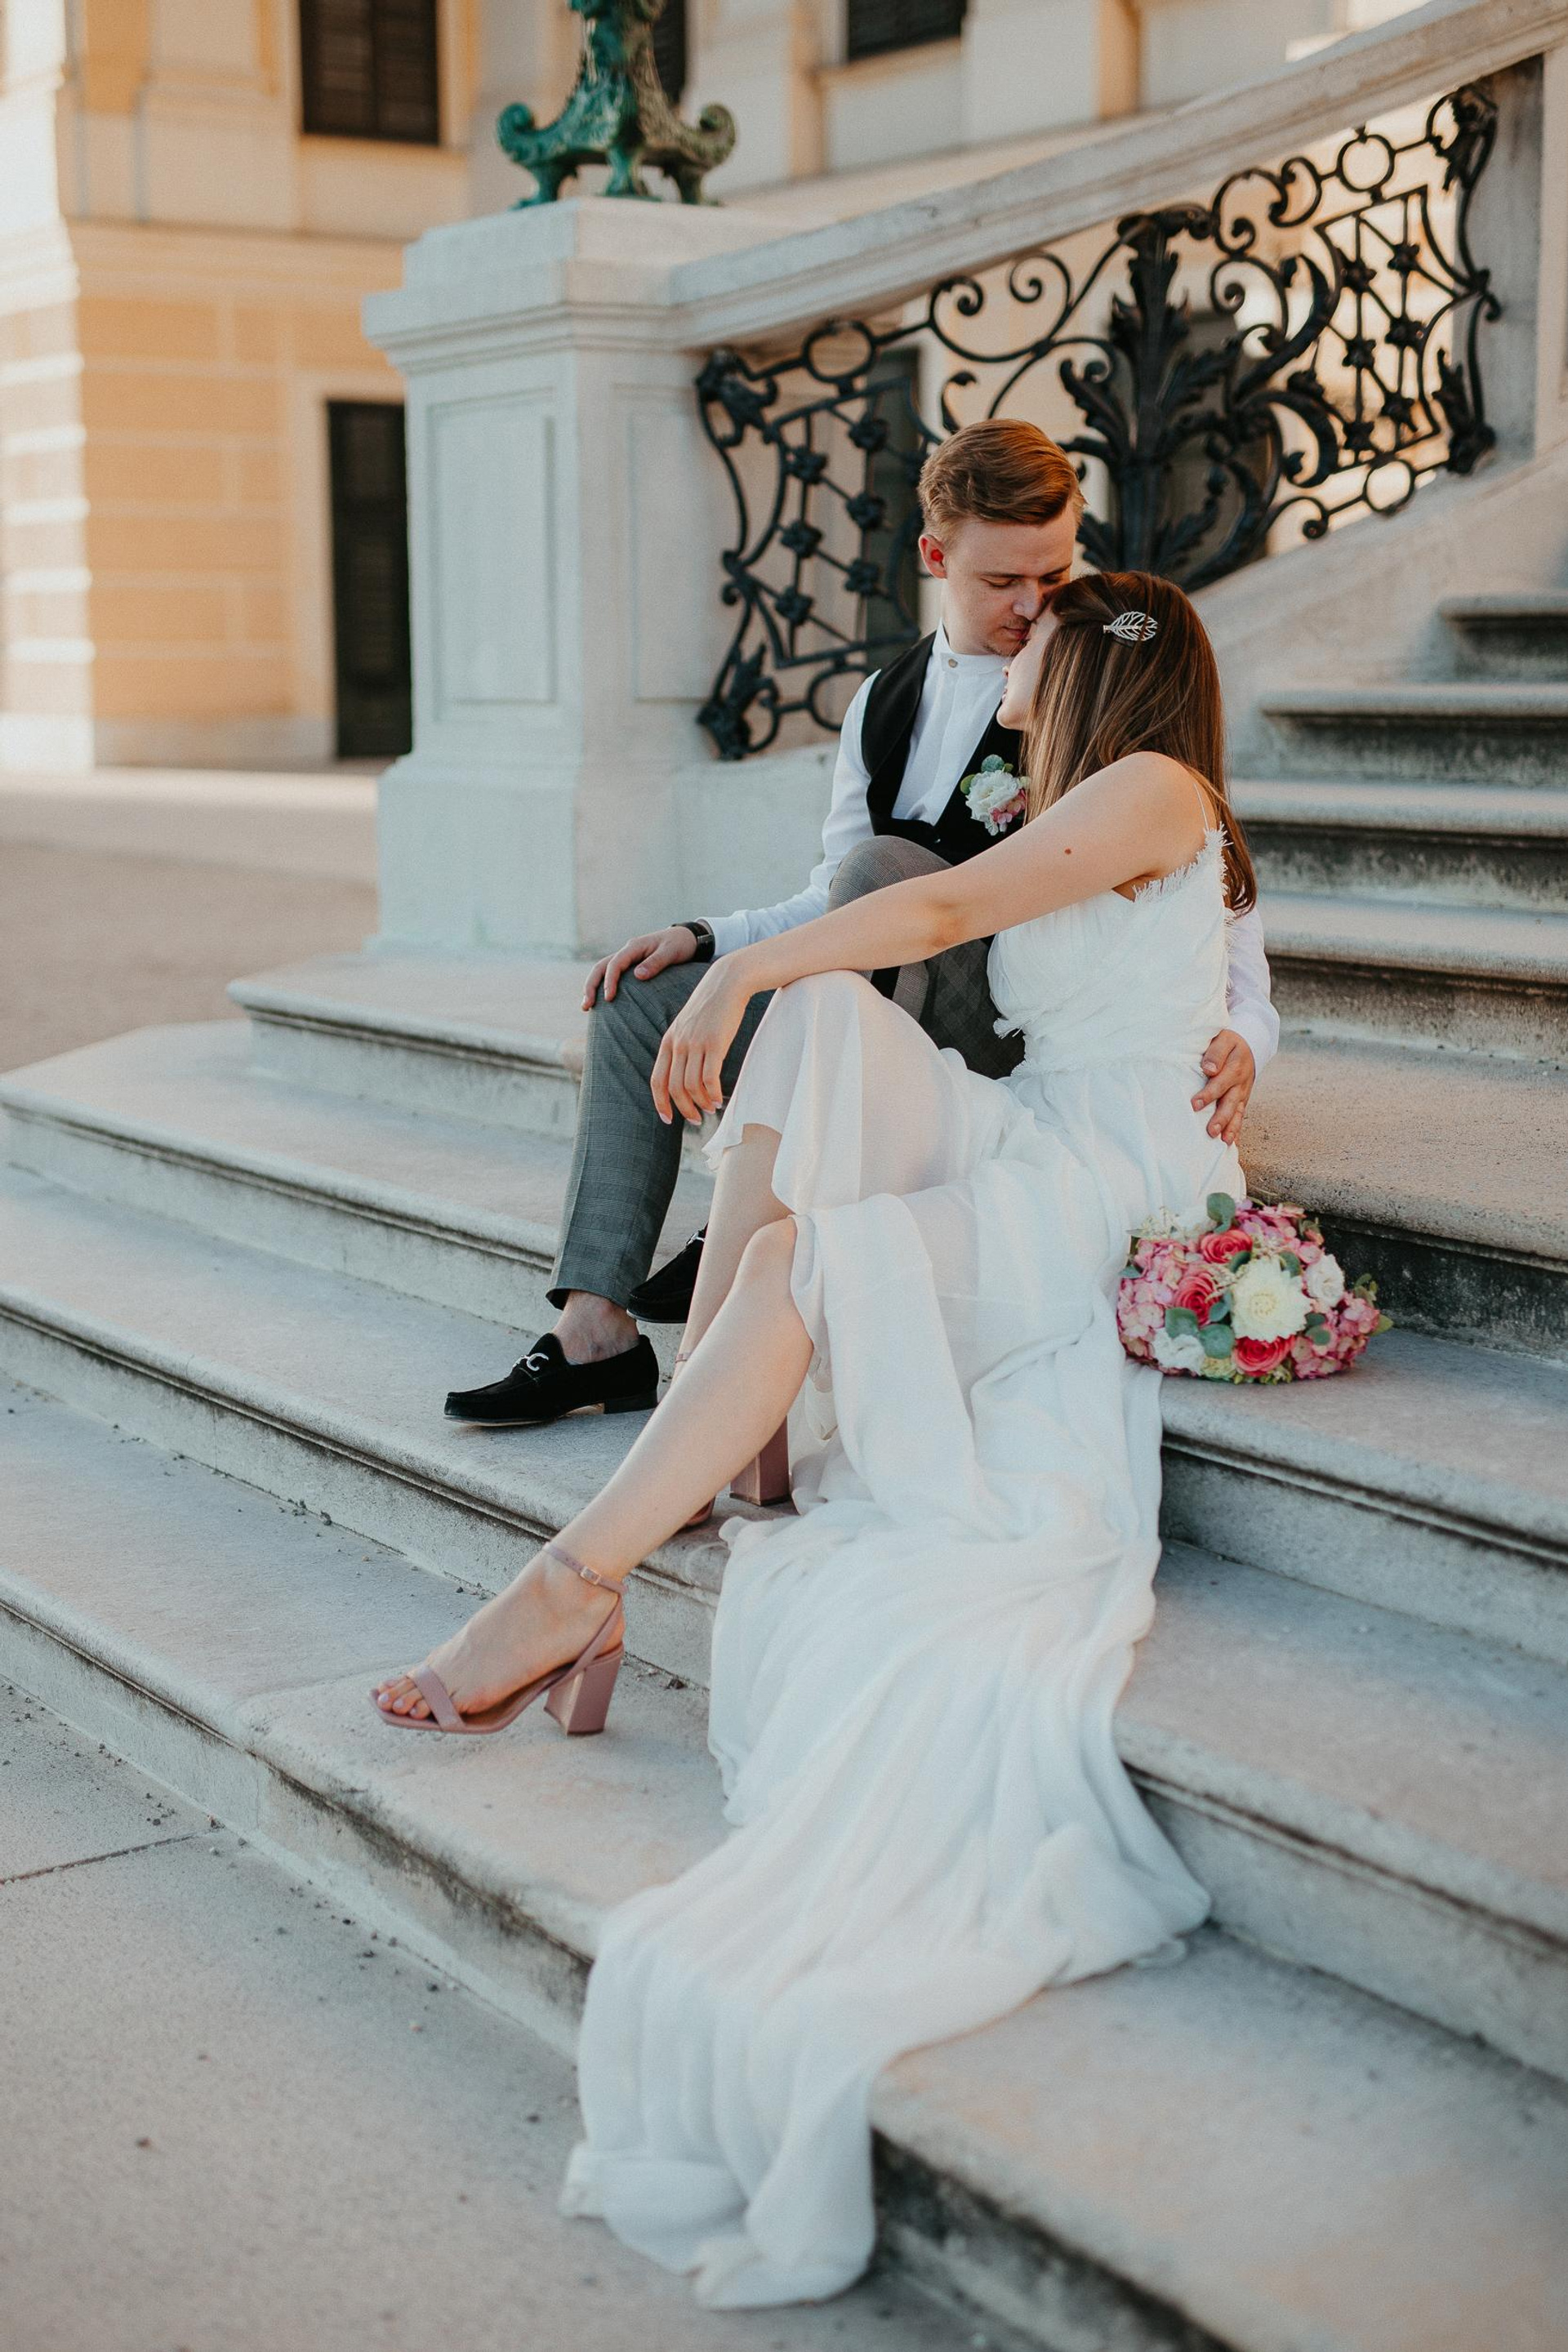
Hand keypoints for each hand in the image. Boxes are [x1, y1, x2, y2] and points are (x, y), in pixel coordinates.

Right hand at [583, 925, 697, 1010]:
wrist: (685, 938)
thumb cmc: (679, 945)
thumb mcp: (671, 952)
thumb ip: (655, 963)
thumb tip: (637, 976)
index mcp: (634, 946)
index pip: (615, 963)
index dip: (609, 981)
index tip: (608, 998)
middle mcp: (627, 951)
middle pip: (601, 966)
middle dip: (591, 985)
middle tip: (586, 1005)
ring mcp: (627, 958)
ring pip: (603, 970)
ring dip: (592, 987)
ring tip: (586, 1006)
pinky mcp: (630, 965)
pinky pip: (611, 974)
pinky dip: (602, 986)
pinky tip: (600, 1001)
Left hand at [651, 963, 750, 1125]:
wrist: (728, 982)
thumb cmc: (711, 1006)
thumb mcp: (688, 1025)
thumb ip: (682, 1046)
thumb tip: (684, 1074)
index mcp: (669, 1041)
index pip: (657, 1080)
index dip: (660, 1103)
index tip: (667, 1119)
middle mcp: (678, 1044)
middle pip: (674, 1087)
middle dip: (683, 1109)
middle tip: (696, 1120)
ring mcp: (695, 1043)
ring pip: (692, 1085)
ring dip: (701, 1103)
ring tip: (710, 1110)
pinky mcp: (715, 1042)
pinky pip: (710, 1077)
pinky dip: (713, 1093)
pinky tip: (719, 1100)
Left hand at [1192, 1029, 1253, 1146]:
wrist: (1249, 1044)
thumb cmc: (1228, 1042)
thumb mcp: (1223, 1039)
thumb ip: (1216, 1052)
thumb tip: (1209, 1069)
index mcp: (1234, 1065)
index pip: (1220, 1081)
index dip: (1209, 1094)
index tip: (1195, 1104)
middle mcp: (1240, 1081)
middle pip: (1230, 1101)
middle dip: (1220, 1117)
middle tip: (1210, 1130)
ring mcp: (1242, 1092)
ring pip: (1237, 1112)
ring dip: (1230, 1127)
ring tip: (1223, 1141)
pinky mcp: (1242, 1100)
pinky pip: (1240, 1116)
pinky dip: (1236, 1130)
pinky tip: (1230, 1144)